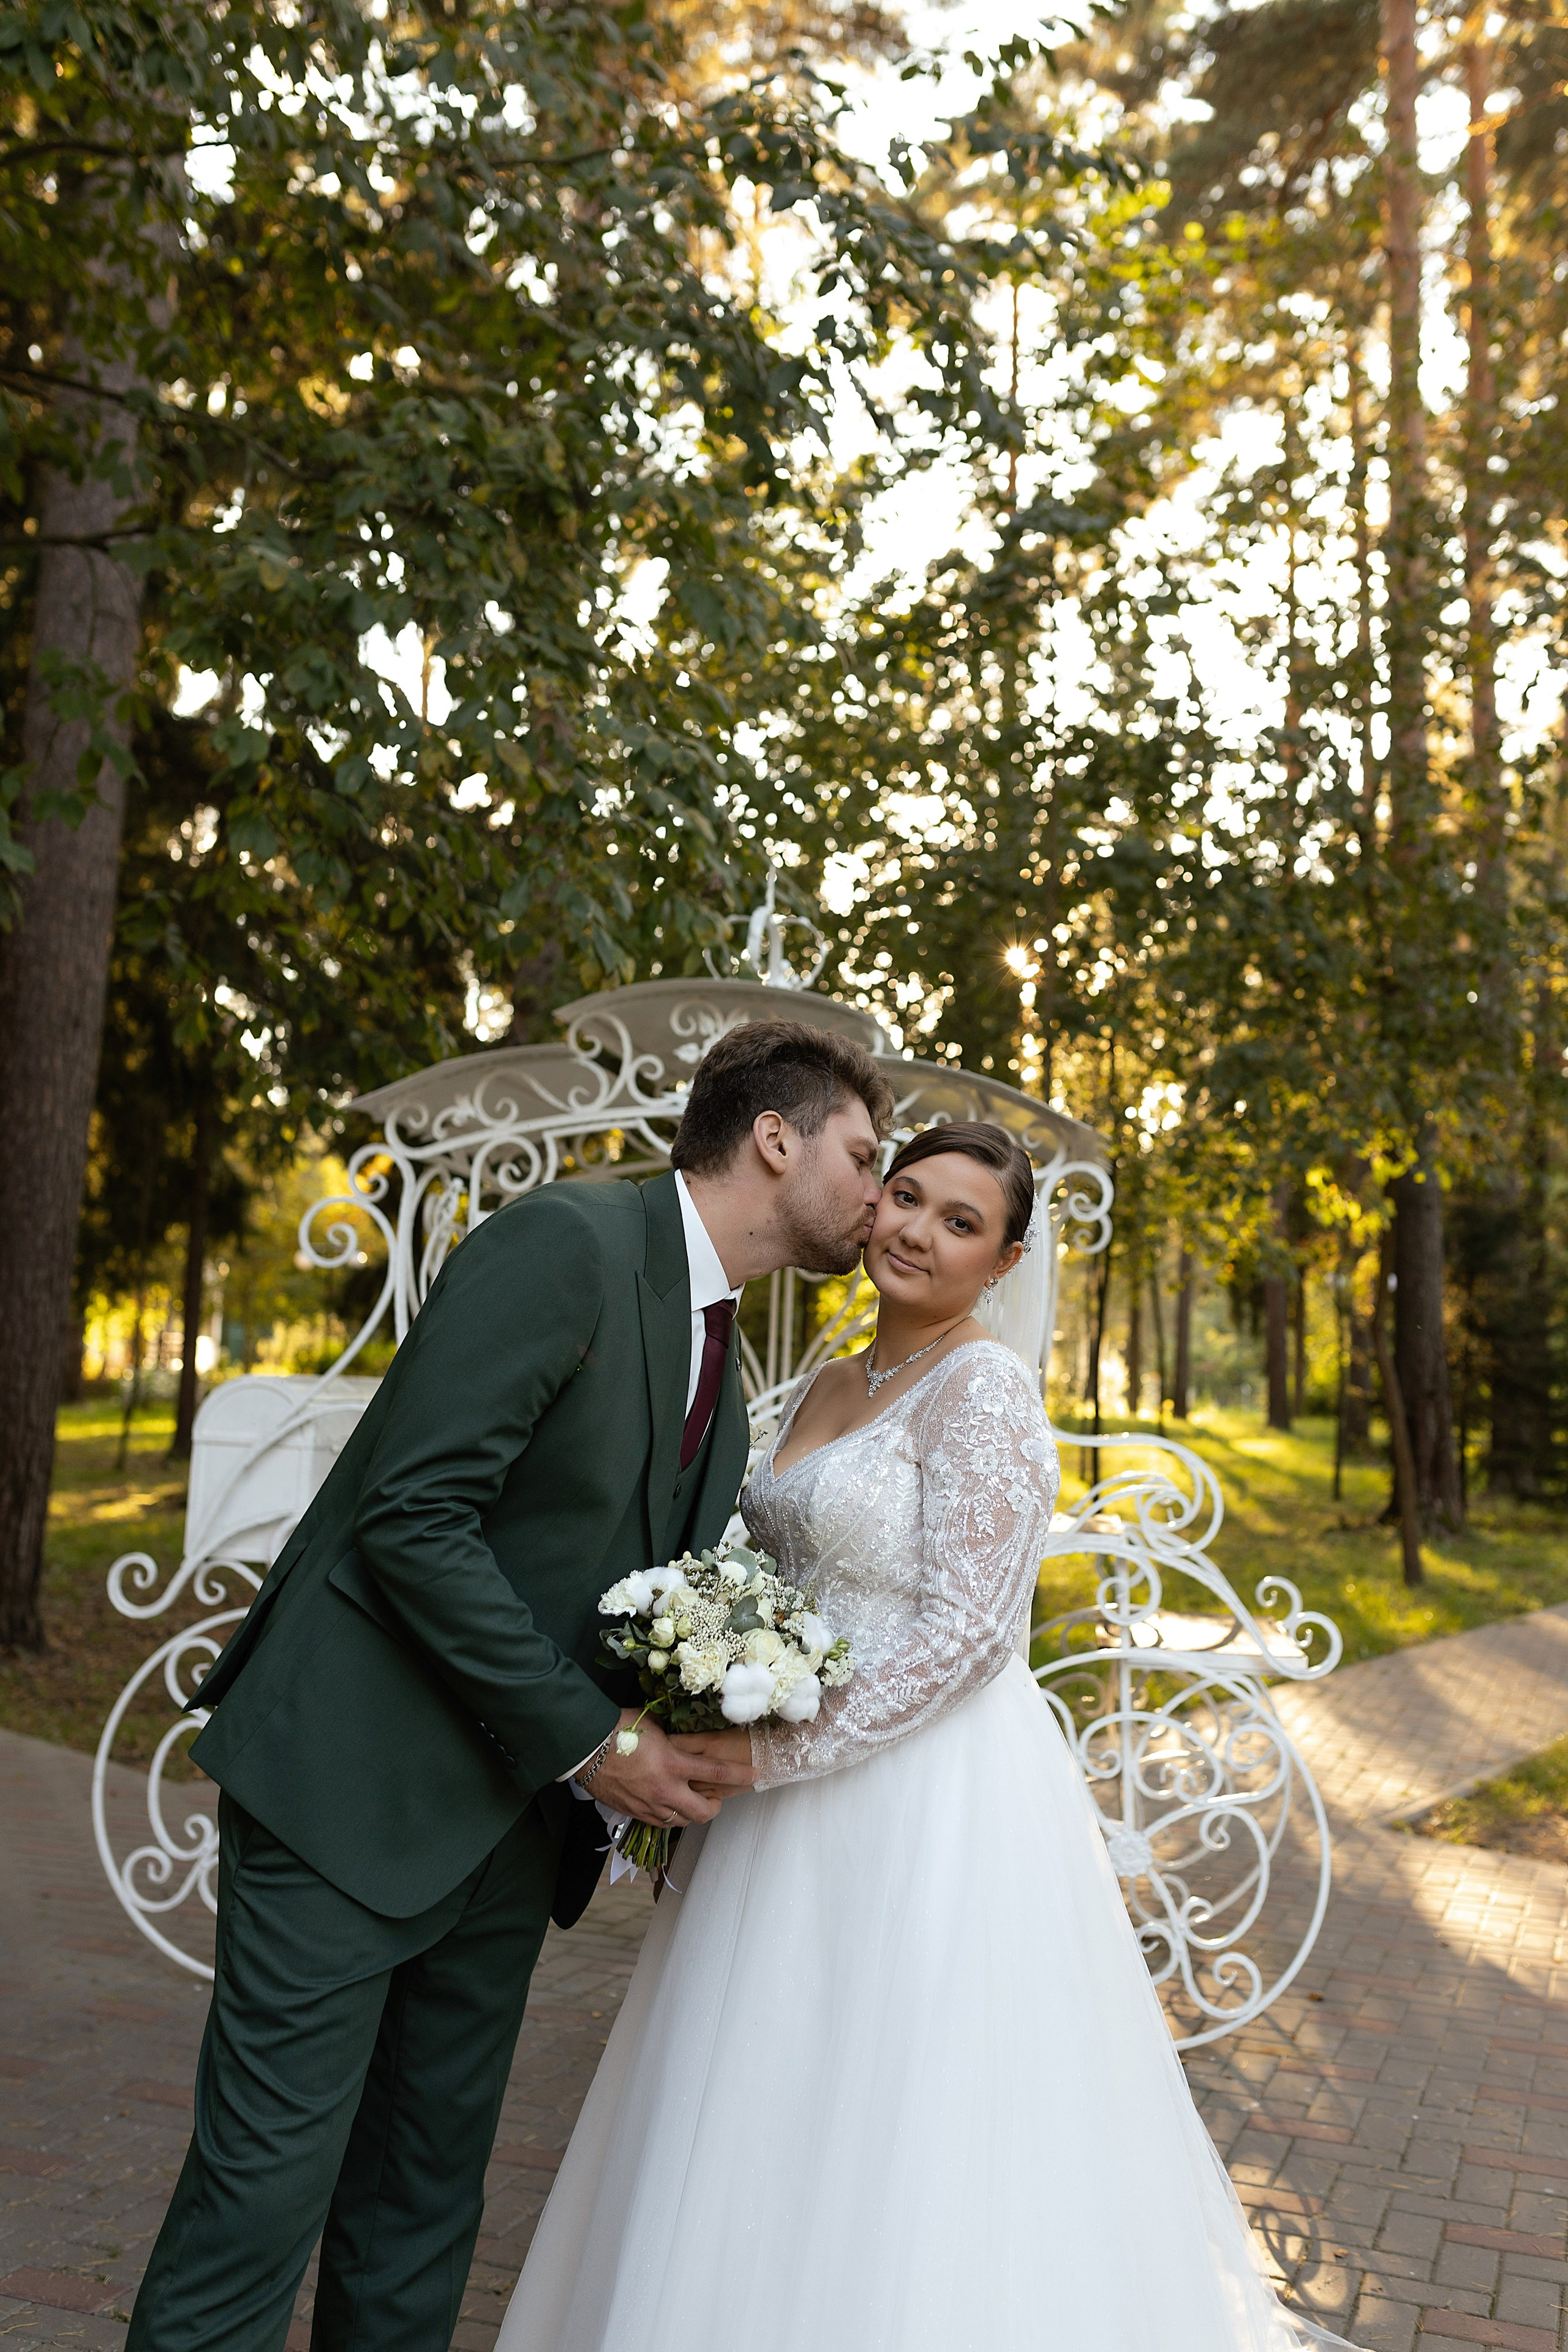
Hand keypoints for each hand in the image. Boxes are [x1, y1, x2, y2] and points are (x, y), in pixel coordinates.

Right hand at [587, 1711, 755, 1828]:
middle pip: (704, 1812)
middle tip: (715, 1796)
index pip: (718, 1772)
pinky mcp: (635, 1813)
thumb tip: (686, 1734)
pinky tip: (667, 1803)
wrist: (585, 1748)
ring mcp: (650, 1805)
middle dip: (715, 1806)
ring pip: (682, 1821)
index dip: (740, 1775)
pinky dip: (670, 1815)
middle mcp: (666, 1789)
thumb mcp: (654, 1725)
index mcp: (674, 1763)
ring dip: (691, 1811)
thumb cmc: (618, 1729)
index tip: (754, 1774)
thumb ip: (675, 1735)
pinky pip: (660, 1822)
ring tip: (690, 1798)